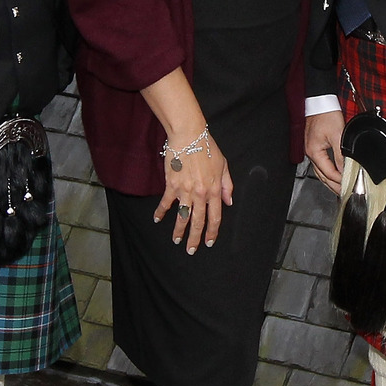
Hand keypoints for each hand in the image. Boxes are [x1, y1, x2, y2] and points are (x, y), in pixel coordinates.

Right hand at [155, 132, 231, 253]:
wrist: (189, 135)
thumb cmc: (207, 147)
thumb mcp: (223, 165)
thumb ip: (226, 185)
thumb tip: (228, 201)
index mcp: (213, 190)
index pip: (214, 217)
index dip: (212, 232)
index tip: (209, 242)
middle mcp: (200, 194)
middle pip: (198, 222)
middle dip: (195, 238)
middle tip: (191, 250)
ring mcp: (185, 190)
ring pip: (182, 216)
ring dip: (179, 230)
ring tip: (176, 240)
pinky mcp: (171, 185)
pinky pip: (166, 202)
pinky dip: (161, 212)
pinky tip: (157, 219)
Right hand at [305, 110, 345, 188]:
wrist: (320, 103)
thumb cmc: (326, 115)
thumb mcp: (338, 135)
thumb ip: (341, 154)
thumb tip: (346, 169)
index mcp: (314, 151)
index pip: (328, 172)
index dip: (339, 180)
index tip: (348, 185)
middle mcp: (310, 153)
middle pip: (322, 175)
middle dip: (333, 186)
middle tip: (343, 194)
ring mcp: (311, 150)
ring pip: (320, 171)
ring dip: (329, 181)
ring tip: (338, 189)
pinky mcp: (314, 146)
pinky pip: (320, 164)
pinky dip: (327, 172)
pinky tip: (333, 175)